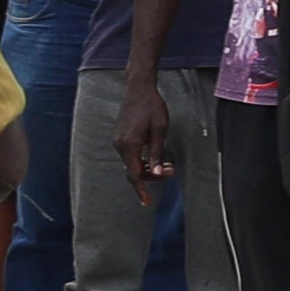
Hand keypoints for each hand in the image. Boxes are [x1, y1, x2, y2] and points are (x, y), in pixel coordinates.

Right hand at [116, 72, 172, 192]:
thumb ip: (157, 154)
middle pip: (133, 170)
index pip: (134, 174)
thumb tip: (157, 174)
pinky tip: (154, 156)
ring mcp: (118, 140)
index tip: (146, 202)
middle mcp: (120, 144)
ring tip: (167, 163)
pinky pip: (129, 155)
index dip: (141, 190)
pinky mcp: (119, 137)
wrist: (138, 88)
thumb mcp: (160, 130)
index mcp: (129, 144)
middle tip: (172, 170)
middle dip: (152, 175)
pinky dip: (141, 160)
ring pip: (131, 163)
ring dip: (147, 167)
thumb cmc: (152, 106)